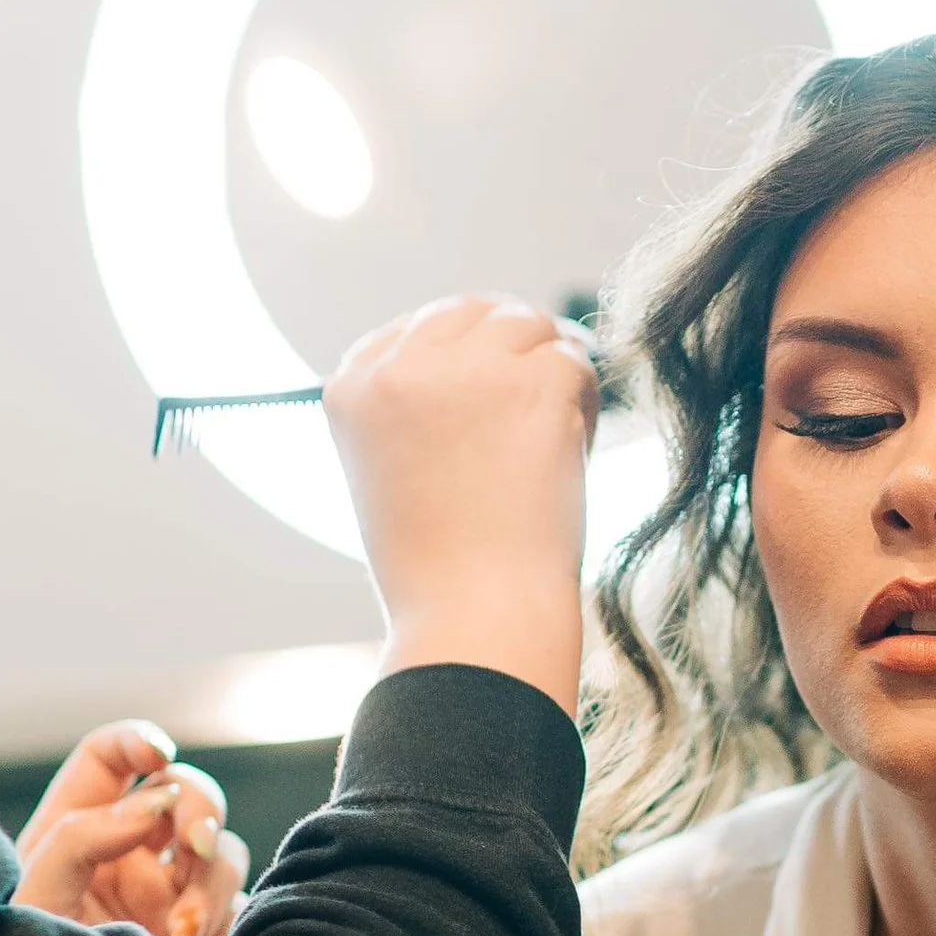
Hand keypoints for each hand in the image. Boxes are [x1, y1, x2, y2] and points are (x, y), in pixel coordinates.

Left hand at [12, 725, 247, 935]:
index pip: (112, 758)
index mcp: (78, 828)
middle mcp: (130, 853)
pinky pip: (241, 906)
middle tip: (193, 845)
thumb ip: (82, 837)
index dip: (137, 741)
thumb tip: (149, 806)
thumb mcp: (33, 895)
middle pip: (187, 791)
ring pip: (223, 851)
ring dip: (207, 883)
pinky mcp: (207, 935)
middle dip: (199, 808)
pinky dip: (220, 921)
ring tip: (177, 935)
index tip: (156, 755)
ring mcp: (173, 894)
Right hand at [323, 294, 599, 713]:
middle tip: (531, 413)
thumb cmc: (439, 576)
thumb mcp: (391, 477)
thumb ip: (414, 412)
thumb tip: (483, 352)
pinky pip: (575, 360)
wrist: (477, 624)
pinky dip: (584, 403)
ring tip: (549, 445)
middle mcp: (402, 367)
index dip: (460, 359)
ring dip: (550, 373)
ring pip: (530, 327)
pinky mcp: (534, 383)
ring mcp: (470, 370)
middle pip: (473, 312)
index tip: (482, 405)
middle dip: (509, 350)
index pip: (413, 329)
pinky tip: (570, 454)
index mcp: (351, 390)